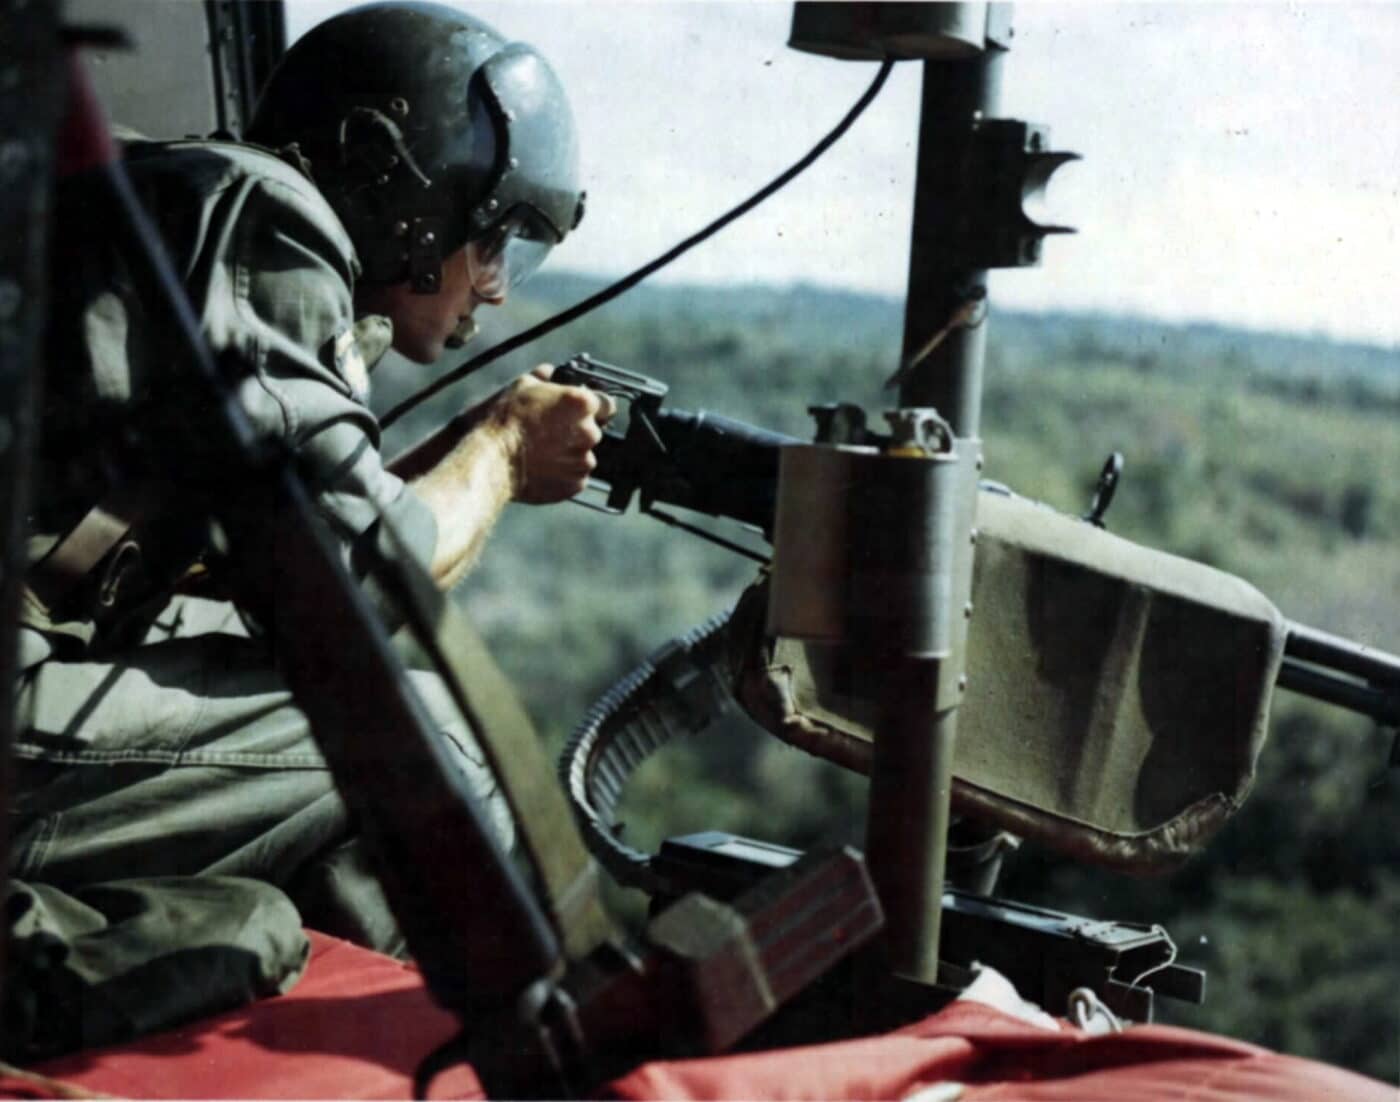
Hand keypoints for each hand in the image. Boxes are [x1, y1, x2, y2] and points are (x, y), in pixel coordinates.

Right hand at [480, 365, 617, 503]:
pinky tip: (542, 468)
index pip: (605, 404)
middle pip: (592, 431)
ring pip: (583, 455)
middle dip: (575, 431)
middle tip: (549, 433)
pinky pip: (575, 477)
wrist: (492, 460)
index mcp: (581, 403)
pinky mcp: (576, 484)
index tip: (577, 411)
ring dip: (569, 454)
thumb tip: (548, 372)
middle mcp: (589, 432)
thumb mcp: (521, 386)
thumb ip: (543, 377)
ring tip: (542, 453)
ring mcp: (584, 460)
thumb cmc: (504, 421)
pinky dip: (563, 475)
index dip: (590, 407)